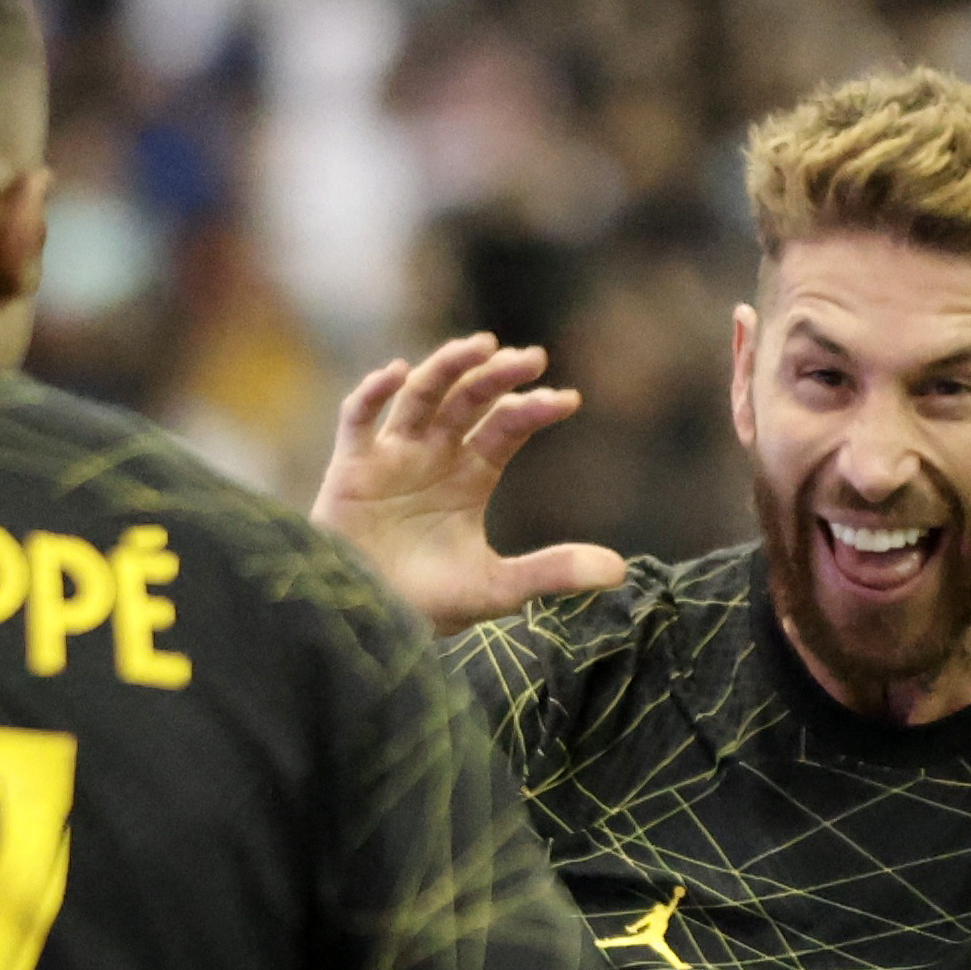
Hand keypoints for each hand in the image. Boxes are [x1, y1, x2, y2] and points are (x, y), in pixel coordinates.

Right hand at [314, 335, 628, 635]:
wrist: (366, 623)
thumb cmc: (428, 605)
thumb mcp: (497, 589)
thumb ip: (552, 573)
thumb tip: (619, 570)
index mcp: (470, 475)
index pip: (506, 427)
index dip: (533, 409)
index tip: (567, 400)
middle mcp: (434, 455)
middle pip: (468, 399)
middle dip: (498, 375)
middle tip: (532, 357)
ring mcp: (392, 456)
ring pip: (420, 394)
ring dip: (447, 366)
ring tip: (480, 346)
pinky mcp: (351, 467)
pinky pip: (359, 418)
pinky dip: (373, 393)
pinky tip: (395, 372)